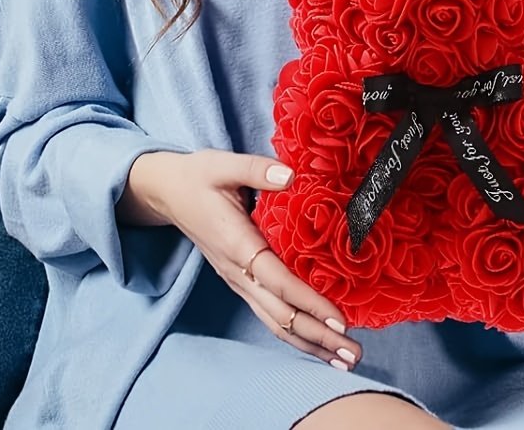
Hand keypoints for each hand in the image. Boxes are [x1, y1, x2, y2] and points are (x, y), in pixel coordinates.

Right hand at [125, 149, 360, 370]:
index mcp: (237, 244)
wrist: (168, 193)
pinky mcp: (241, 283)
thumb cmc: (198, 177)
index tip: (339, 319)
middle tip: (355, 352)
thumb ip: (257, 169)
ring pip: (276, 323)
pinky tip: (318, 342)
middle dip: (319, 336)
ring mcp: (238, 282)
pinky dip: (296, 333)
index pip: (278, 282)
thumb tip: (290, 175)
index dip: (310, 302)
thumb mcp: (223, 164)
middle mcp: (238, 272)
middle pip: (281, 315)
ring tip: (344, 359)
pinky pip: (270, 316)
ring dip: (311, 343)